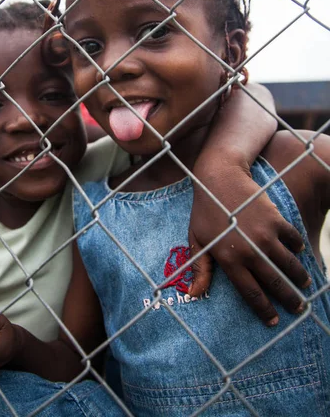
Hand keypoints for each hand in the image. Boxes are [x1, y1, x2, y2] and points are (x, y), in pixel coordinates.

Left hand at [188, 162, 310, 325]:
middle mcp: (250, 251)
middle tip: (298, 309)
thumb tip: (194, 294)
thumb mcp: (196, 239)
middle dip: (289, 300)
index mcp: (229, 260)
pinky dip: (298, 247)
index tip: (273, 321)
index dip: (264, 310)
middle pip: (275, 283)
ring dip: (299, 277)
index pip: (251, 293)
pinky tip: (299, 253)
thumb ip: (199, 268)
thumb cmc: (204, 209)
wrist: (219, 177)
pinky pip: (292, 239)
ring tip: (305, 285)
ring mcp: (265, 236)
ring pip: (289, 264)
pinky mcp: (276, 220)